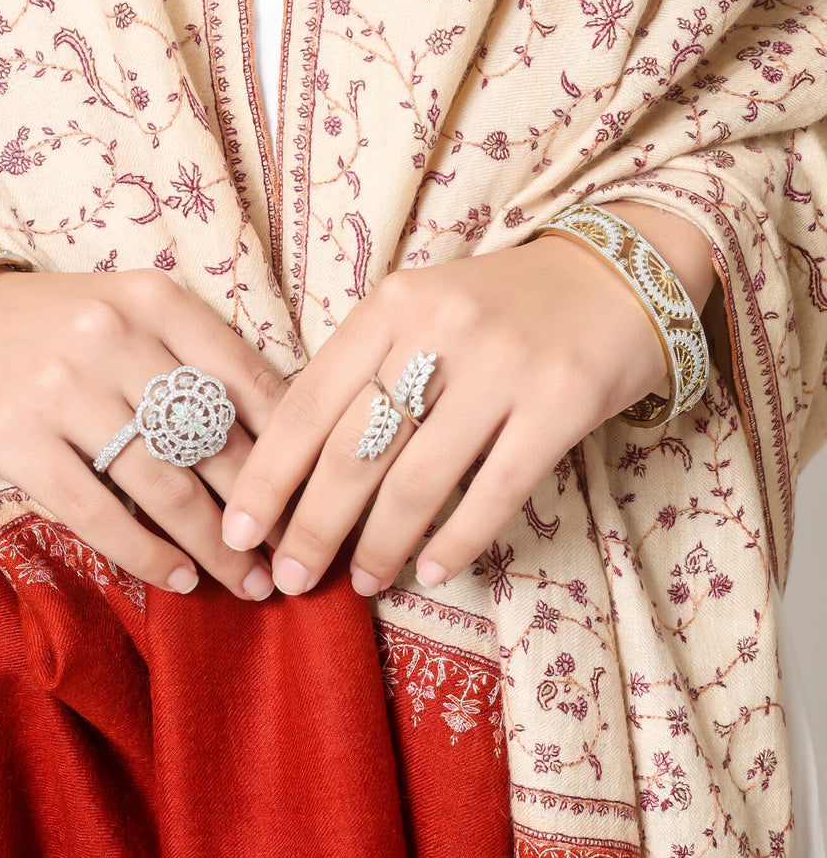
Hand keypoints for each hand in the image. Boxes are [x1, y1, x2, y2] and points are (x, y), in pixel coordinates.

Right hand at [0, 256, 288, 599]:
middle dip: (261, 510)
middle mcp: (114, 335)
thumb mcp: (131, 313)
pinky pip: (98, 511)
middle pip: (213, 440)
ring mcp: (62, 386)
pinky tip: (179, 579)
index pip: (248, 380)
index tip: (316, 497)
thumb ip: (197, 360)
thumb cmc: (56, 328)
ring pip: (163, 483)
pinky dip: (147, 554)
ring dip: (213, 545)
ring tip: (245, 582)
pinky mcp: (18, 437)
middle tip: (292, 557)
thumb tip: (284, 439)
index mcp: (156, 300)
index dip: (291, 449)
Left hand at [221, 205, 717, 597]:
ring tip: (361, 582)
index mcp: (391, 304)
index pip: (308, 402)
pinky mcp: (562, 401)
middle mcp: (440, 328)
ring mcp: (503, 365)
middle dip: (313, 526)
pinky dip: (456, 541)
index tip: (240, 531)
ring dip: (380, 544)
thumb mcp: (422, 313)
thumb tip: (299, 472)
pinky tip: (431, 571)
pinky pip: (494, 491)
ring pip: (418, 479)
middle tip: (291, 577)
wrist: (617, 275)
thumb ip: (367, 371)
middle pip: (354, 449)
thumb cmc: (502, 309)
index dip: (268, 475)